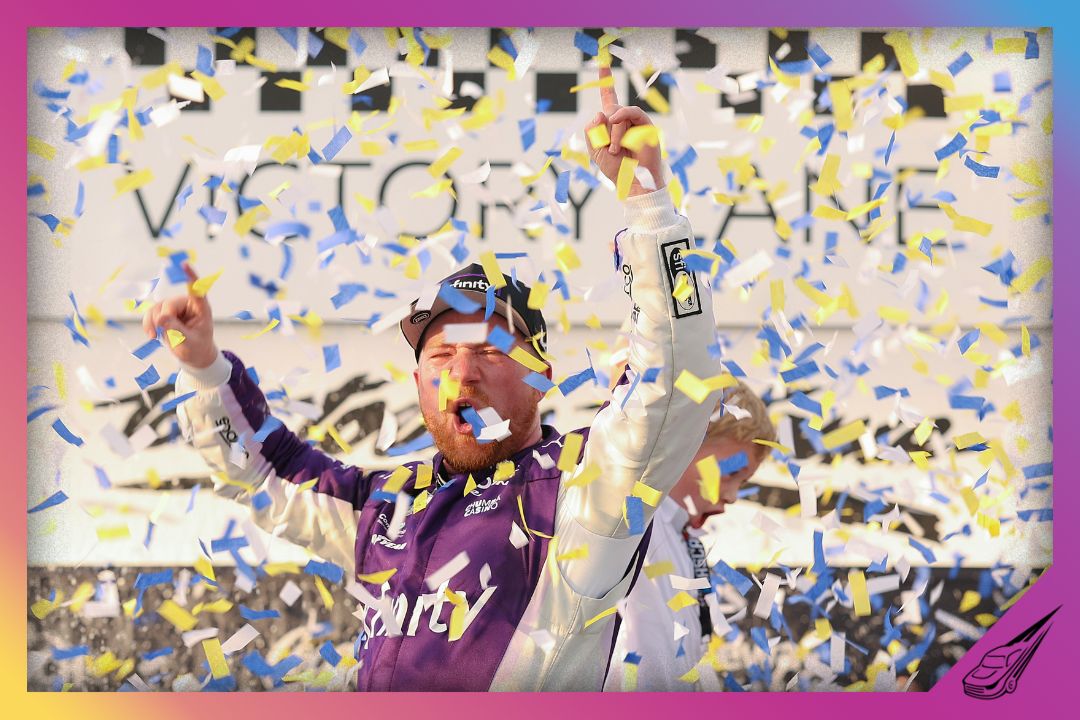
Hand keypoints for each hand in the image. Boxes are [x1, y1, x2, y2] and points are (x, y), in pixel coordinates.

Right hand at [141, 263, 218, 368]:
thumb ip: (176, 330)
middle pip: (168, 304)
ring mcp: (174, 307)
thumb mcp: (188, 341)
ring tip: (157, 337)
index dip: (190, 276)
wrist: (192, 354)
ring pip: (157, 308)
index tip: (184, 264)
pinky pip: (150, 313)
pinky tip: (152, 335)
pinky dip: (148, 323)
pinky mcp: (163, 312)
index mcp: (200, 308)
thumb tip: (161, 318)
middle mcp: (187, 304)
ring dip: (153, 323)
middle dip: (164, 320)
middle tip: (166, 335)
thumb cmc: (196, 347)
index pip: (196, 289)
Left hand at [583, 65, 664, 196]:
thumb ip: (592, 130)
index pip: (608, 97)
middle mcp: (624, 120)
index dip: (605, 81)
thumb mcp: (596, 150)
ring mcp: (636, 122)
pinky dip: (622, 118)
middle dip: (605, 131)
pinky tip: (617, 123)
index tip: (603, 62)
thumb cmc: (616, 169)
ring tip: (617, 150)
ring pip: (617, 114)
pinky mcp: (646, 125)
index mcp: (611, 124)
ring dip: (613, 134)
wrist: (634, 182)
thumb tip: (602, 112)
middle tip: (611, 149)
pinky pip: (632, 113)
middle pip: (609, 109)